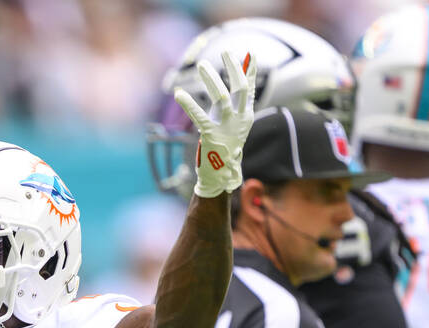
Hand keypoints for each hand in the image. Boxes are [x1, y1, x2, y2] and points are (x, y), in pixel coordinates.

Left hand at [175, 51, 255, 197]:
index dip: (249, 71)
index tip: (249, 53)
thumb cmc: (224, 147)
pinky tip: (179, 93)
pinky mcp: (211, 135)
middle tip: (226, 51)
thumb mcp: (231, 124)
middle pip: (240, 88)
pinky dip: (189, 104)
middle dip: (234, 68)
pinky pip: (199, 116)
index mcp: (245, 116)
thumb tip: (231, 89)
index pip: (250, 89)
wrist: (220, 174)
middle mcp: (239, 119)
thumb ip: (232, 106)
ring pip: (221, 97)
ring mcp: (226, 127)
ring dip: (211, 79)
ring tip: (202, 65)